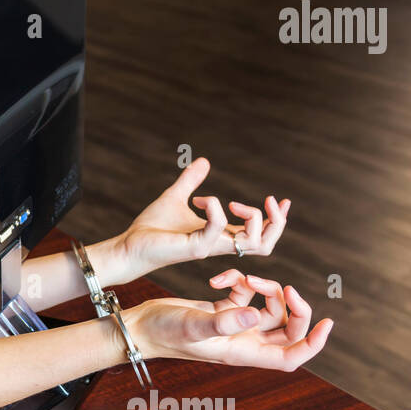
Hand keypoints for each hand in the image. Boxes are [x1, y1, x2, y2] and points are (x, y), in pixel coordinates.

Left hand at [118, 157, 289, 279]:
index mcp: (219, 236)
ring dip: (253, 216)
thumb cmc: (152, 229)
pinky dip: (215, 208)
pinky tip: (199, 199)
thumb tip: (204, 162)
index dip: (276, 221)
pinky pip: (217, 228)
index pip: (260, 235)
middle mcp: (219, 244)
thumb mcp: (176, 197)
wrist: (129, 245)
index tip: (281, 200)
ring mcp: (209, 247)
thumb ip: (191, 181)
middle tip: (269, 200)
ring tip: (233, 202)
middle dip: (277, 222)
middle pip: (266, 244)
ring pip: (253, 242)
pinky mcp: (194, 247)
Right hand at [127, 270, 332, 371]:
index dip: (313, 343)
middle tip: (286, 287)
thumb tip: (257, 316)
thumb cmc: (163, 332)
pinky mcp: (222, 312)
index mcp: (243, 352)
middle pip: (287, 330)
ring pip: (268, 309)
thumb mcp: (194, 325)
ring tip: (246, 278)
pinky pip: (245, 296)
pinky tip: (221, 278)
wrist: (139, 326)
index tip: (326, 323)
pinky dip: (240, 282)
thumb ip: (225, 321)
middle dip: (292, 307)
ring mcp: (233, 327)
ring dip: (264, 289)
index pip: (292, 357)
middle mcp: (243, 342)